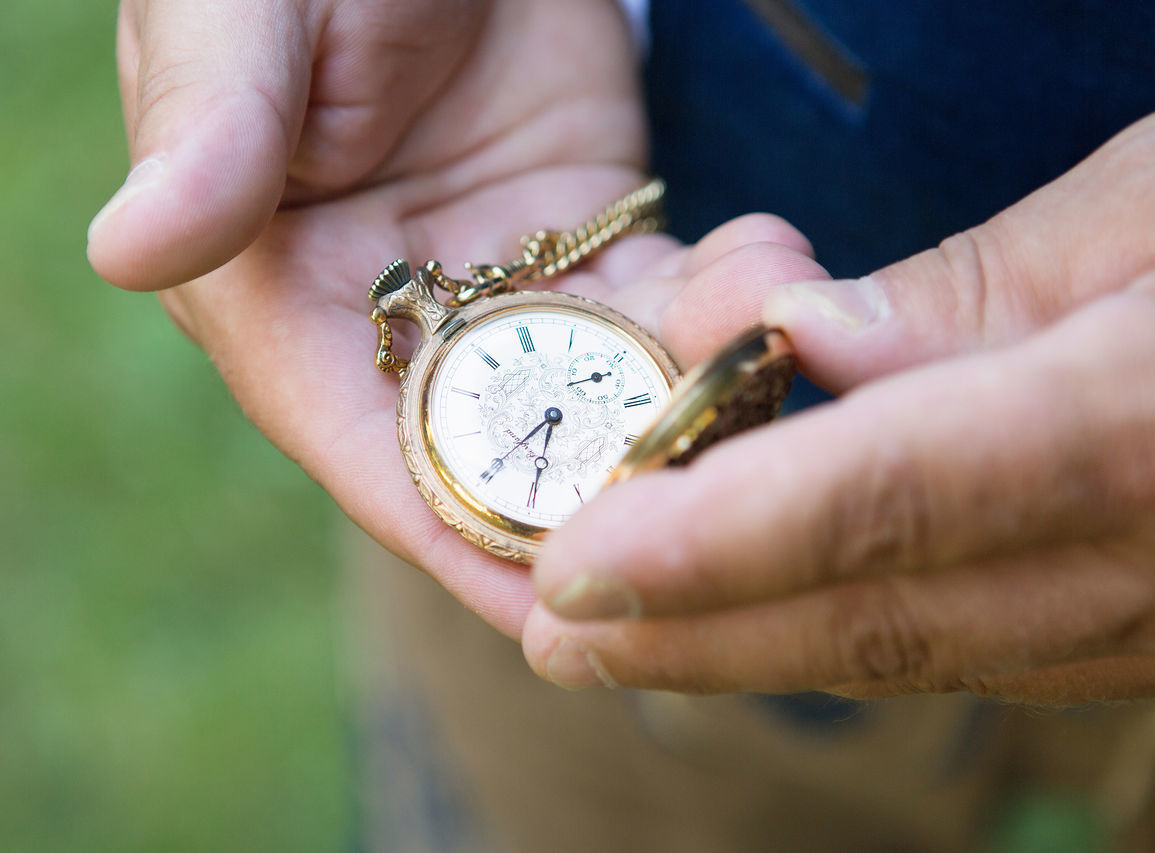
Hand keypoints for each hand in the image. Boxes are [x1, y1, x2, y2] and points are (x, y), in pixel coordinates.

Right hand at [88, 0, 825, 635]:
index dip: (460, 539)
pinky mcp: (591, 237)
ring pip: (601, 389)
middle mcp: (394, 319)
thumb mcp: (247, 18)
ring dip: (684, 402)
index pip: (371, 456)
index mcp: (282, 299)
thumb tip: (129, 247)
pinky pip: (663, 303)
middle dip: (601, 499)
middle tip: (712, 526)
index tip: (557, 608)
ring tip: (760, 374)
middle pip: (503, 454)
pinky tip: (768, 283)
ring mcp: (503, 285)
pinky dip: (720, 308)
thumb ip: (209, 131)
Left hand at [523, 59, 1154, 703]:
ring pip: (928, 654)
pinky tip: (782, 626)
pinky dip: (865, 641)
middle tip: (554, 639)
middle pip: (881, 618)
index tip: (575, 571)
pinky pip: (999, 649)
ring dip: (758, 655)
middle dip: (699, 637)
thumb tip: (810, 354)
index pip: (884, 503)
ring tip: (622, 645)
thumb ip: (979, 291)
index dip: (715, 547)